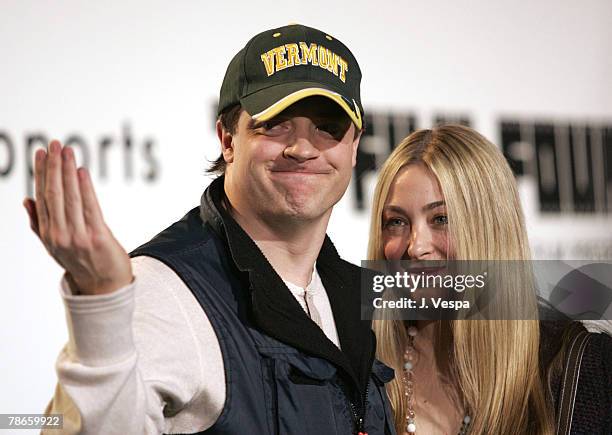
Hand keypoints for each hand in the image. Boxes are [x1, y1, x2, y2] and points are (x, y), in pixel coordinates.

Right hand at [23, 140, 132, 294]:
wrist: (105, 287)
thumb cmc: (82, 262)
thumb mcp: (54, 246)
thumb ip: (39, 223)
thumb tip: (26, 199)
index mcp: (47, 234)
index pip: (42, 197)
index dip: (41, 173)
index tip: (42, 152)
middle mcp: (59, 235)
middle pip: (54, 194)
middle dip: (53, 167)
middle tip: (54, 144)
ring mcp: (78, 237)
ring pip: (70, 198)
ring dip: (68, 172)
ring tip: (67, 151)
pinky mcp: (97, 238)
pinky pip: (89, 208)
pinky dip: (85, 188)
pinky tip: (82, 171)